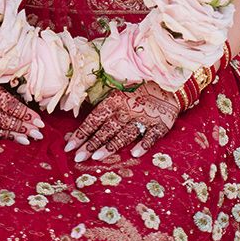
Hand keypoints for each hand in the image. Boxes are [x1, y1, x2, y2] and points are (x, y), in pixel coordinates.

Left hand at [64, 82, 179, 162]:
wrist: (170, 83)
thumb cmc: (140, 88)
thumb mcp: (120, 91)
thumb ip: (105, 106)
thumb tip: (82, 121)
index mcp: (116, 99)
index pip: (95, 118)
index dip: (82, 132)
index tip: (69, 145)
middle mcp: (128, 109)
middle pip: (107, 129)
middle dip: (91, 144)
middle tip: (77, 157)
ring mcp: (144, 117)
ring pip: (125, 133)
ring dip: (111, 145)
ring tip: (97, 157)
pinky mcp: (161, 124)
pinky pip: (151, 136)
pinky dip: (143, 144)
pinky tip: (134, 153)